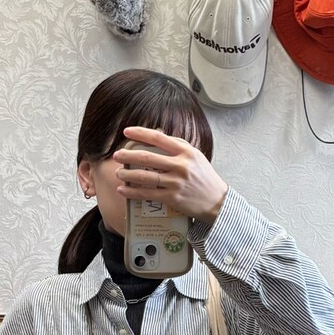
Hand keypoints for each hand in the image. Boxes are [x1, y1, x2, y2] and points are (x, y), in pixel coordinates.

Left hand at [113, 126, 228, 223]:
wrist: (217, 202)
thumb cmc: (205, 178)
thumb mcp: (196, 157)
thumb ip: (178, 147)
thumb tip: (158, 137)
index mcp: (186, 152)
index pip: (159, 138)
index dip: (141, 133)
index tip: (127, 132)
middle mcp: (181, 165)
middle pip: (148, 158)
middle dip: (129, 156)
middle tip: (117, 155)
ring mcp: (176, 182)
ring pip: (146, 177)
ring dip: (128, 174)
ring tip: (118, 173)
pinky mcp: (173, 198)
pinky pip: (148, 194)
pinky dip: (133, 192)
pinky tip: (123, 190)